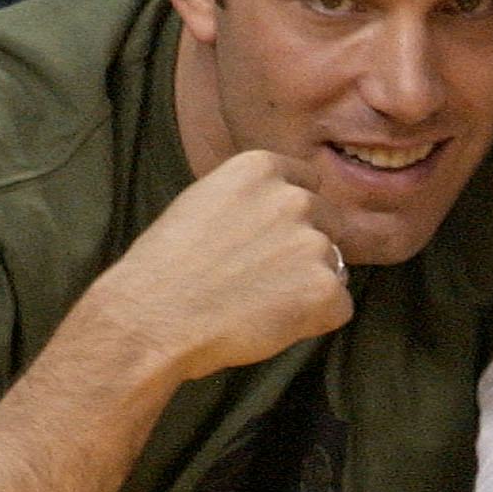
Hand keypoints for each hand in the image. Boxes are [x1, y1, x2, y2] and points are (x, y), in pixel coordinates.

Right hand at [86, 146, 352, 387]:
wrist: (152, 316)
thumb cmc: (166, 268)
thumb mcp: (204, 203)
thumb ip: (251, 200)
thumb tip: (282, 217)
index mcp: (261, 167)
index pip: (308, 184)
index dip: (291, 219)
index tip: (268, 243)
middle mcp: (294, 198)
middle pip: (329, 223)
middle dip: (305, 250)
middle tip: (262, 279)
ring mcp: (313, 243)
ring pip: (335, 266)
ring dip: (309, 286)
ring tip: (260, 303)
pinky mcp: (325, 290)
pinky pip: (340, 307)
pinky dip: (315, 322)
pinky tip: (272, 324)